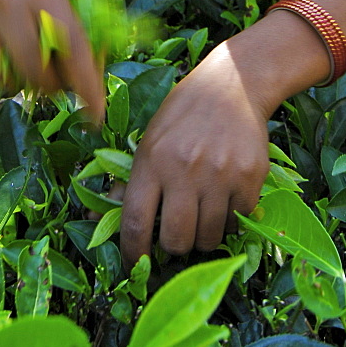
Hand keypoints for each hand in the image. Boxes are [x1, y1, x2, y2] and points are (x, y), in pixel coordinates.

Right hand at [0, 0, 104, 121]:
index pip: (70, 45)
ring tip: (34, 67)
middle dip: (51, 86)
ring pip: (2, 73)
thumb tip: (101, 60)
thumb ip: (85, 13)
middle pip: (33, 68)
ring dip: (22, 81)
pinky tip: (8, 48)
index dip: (85, 83)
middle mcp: (7, 0)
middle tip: (60, 83)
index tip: (95, 113)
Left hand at [120, 39, 270, 267]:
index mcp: (152, 160)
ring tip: (203, 210)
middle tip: (178, 230)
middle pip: (176, 241)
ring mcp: (220, 174)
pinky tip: (225, 194)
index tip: (136, 262)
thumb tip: (95, 221)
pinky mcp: (250, 177)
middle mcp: (185, 169)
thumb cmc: (182, 115)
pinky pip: (239, 221)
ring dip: (204, 234)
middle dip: (174, 245)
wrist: (232, 85)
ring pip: (209, 238)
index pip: (135, 223)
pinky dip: (231, 218)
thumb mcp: (148, 141)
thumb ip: (127, 184)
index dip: (133, 252)